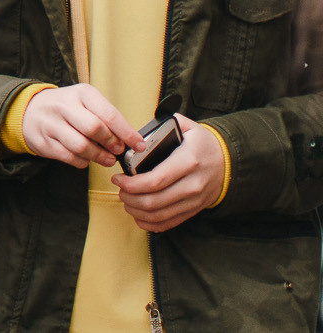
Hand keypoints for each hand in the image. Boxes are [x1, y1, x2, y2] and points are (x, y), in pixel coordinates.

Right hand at [20, 83, 143, 168]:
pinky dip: (83, 162)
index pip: (108, 114)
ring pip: (81, 146)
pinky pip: (70, 157)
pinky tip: (86, 158)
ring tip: (107, 159)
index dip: (127, 133)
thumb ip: (106, 118)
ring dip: (99, 157)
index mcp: (81, 93)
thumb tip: (130, 140)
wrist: (29, 110)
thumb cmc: (67, 108)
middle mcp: (63, 106)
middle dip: (111, 144)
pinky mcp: (43, 141)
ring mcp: (50, 124)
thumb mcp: (86, 103)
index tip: (139, 145)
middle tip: (118, 151)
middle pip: (94, 128)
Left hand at [115, 115, 224, 231]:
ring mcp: (194, 200)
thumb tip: (138, 132)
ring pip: (160, 215)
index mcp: (187, 162)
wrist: (229, 162)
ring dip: (137, 211)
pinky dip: (151, 223)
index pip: (155, 180)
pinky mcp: (194, 210)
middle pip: (154, 201)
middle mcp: (192, 184)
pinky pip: (170, 223)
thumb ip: (163, 125)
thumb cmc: (202, 143)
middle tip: (120, 190)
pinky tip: (139, 216)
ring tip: (126, 200)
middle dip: (130, 198)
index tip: (117, 179)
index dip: (132, 184)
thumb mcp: (187, 127)